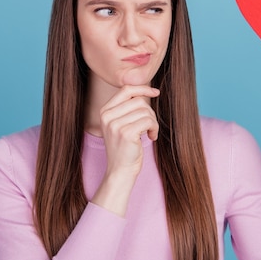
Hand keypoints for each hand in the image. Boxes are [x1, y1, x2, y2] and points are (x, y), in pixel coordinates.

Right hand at [91, 85, 158, 215]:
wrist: (120, 171)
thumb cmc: (125, 148)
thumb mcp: (121, 124)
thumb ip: (128, 108)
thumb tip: (146, 91)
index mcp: (104, 111)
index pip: (126, 89)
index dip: (143, 88)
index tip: (155, 92)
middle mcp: (107, 116)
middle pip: (139, 100)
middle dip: (150, 112)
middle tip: (150, 126)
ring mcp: (115, 124)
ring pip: (146, 111)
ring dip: (153, 122)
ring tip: (149, 133)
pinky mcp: (126, 133)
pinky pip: (149, 121)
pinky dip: (154, 129)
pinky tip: (151, 138)